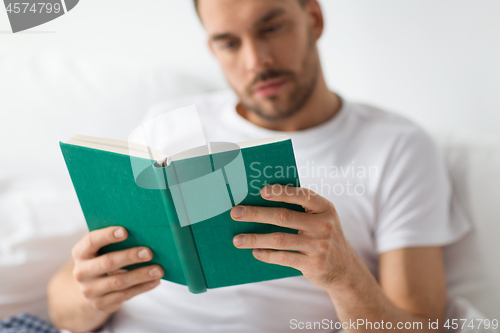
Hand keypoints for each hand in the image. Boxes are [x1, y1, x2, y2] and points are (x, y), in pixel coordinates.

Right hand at [71, 227, 163, 312]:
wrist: (93, 288)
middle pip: (107, 262)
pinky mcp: (101, 304)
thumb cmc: (104, 258)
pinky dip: (142, 287)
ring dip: (141, 275)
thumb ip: (115, 240)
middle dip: (130, 256)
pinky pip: (125, 295)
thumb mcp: (102, 249)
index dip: (107, 235)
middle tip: (149, 252)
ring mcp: (90, 290)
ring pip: (119, 282)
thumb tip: (142, 230)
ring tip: (159, 269)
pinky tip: (155, 280)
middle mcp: (81, 272)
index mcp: (81, 253)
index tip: (125, 231)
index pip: (91, 241)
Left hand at [231, 185, 359, 290]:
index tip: (261, 191)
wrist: (345, 270)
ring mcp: (319, 246)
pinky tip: (255, 252)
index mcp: (324, 208)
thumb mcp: (321, 219)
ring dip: (255, 238)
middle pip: (283, 216)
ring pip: (279, 239)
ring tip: (237, 239)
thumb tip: (262, 201)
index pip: (302, 195)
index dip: (281, 192)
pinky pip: (284, 257)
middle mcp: (324, 225)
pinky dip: (267, 254)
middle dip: (256, 214)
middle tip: (236, 213)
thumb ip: (301, 209)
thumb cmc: (323, 237)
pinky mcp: (313, 264)